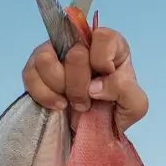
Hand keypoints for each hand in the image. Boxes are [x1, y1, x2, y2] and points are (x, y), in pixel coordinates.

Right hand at [22, 25, 149, 133]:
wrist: (94, 129)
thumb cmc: (116, 110)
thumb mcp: (135, 105)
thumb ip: (126, 90)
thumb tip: (95, 86)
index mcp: (112, 45)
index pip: (102, 37)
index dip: (101, 60)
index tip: (104, 78)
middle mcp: (82, 43)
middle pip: (74, 53)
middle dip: (80, 85)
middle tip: (87, 102)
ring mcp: (56, 52)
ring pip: (45, 59)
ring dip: (60, 88)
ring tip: (70, 102)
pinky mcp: (36, 67)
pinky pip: (29, 74)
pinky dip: (43, 94)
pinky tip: (57, 105)